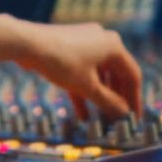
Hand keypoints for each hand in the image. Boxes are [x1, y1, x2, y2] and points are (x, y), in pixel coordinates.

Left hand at [12, 21, 143, 122]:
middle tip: (117, 120)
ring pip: (98, 74)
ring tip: (100, 121)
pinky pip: (83, 71)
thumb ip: (109, 102)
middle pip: (116, 75)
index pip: (132, 76)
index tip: (134, 119)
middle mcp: (103, 40)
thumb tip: (124, 115)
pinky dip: (84, 90)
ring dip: (99, 97)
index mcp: (114, 46)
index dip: (134, 100)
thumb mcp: (88, 87)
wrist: (27, 43)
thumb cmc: (61, 62)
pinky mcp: (70, 46)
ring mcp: (86, 41)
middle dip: (116, 100)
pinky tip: (82, 114)